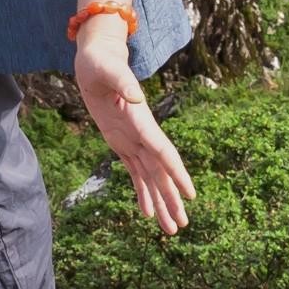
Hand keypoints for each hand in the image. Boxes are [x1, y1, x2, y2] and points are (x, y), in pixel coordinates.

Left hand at [74, 18, 195, 234]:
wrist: (97, 58)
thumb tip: (137, 97)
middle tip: (182, 226)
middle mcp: (142, 134)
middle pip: (161, 173)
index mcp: (142, 121)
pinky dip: (143, 194)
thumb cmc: (101, 62)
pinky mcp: (122, 143)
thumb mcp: (108, 70)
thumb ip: (123, 82)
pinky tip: (149, 213)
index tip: (190, 194)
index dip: (177, 172)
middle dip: (172, 199)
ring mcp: (134, 140)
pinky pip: (135, 173)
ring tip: (171, 230)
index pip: (163, 151)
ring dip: (161, 203)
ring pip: (151, 178)